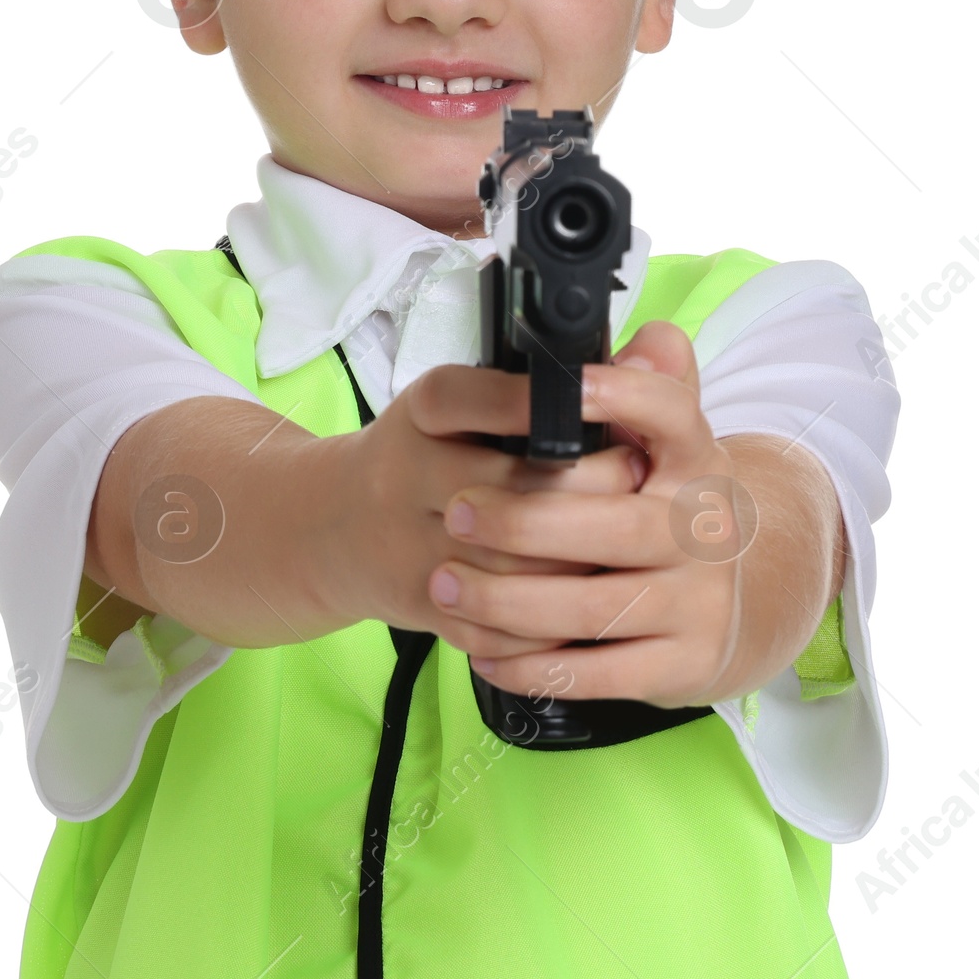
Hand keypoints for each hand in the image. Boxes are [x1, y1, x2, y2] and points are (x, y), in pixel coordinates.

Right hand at [312, 359, 646, 648]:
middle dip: (589, 487)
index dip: (532, 402)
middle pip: (507, 487)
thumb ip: (538, 386)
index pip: (465, 397)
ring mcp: (407, 542)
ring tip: (627, 548)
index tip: (598, 404)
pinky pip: (490, 620)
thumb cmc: (423, 457)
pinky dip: (543, 623)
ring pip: (509, 563)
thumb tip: (646, 355)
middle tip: (641, 481)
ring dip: (579, 560)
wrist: (332, 528)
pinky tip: (583, 607)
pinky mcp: (415, 601)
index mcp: (421, 413)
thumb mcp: (459, 407)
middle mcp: (404, 473)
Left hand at [420, 322, 841, 709]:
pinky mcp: (683, 664)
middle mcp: (708, 530)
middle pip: (615, 527)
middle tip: (456, 511)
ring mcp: (700, 602)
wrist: (727, 612)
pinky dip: (529, 664)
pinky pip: (595, 673)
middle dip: (525, 521)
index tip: (565, 387)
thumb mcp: (665, 448)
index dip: (623, 397)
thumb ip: (650, 388)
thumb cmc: (662, 511)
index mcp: (699, 460)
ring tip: (445, 584)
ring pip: (592, 608)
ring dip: (507, 601)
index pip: (673, 414)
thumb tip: (650, 339)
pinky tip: (481, 649)